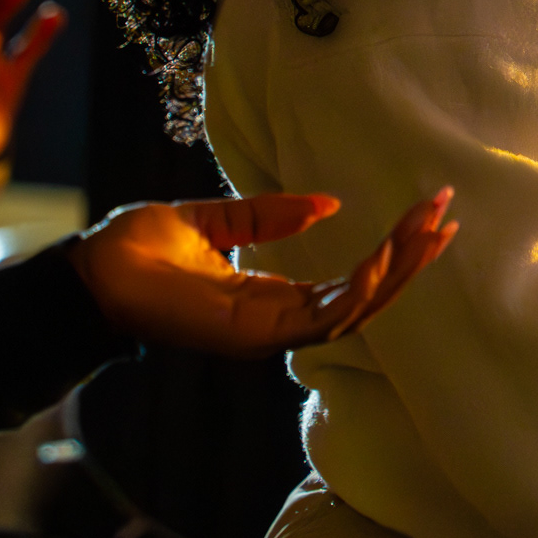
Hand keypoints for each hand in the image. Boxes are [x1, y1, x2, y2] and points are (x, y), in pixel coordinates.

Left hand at [66, 189, 456, 359]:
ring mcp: (268, 333)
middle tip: (447, 215)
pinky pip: (321, 318)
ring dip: (397, 272)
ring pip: (355, 311)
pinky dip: (358, 290)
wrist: (90, 272)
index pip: (349, 282)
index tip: (429, 212)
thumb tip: (329, 203)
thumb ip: (269, 215)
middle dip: (411, 259)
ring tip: (428, 230)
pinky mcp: (253, 333)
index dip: (392, 252)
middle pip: (365, 299)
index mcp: (271, 298)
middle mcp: (278, 322)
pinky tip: (383, 257)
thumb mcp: (214, 221)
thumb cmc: (138, 250)